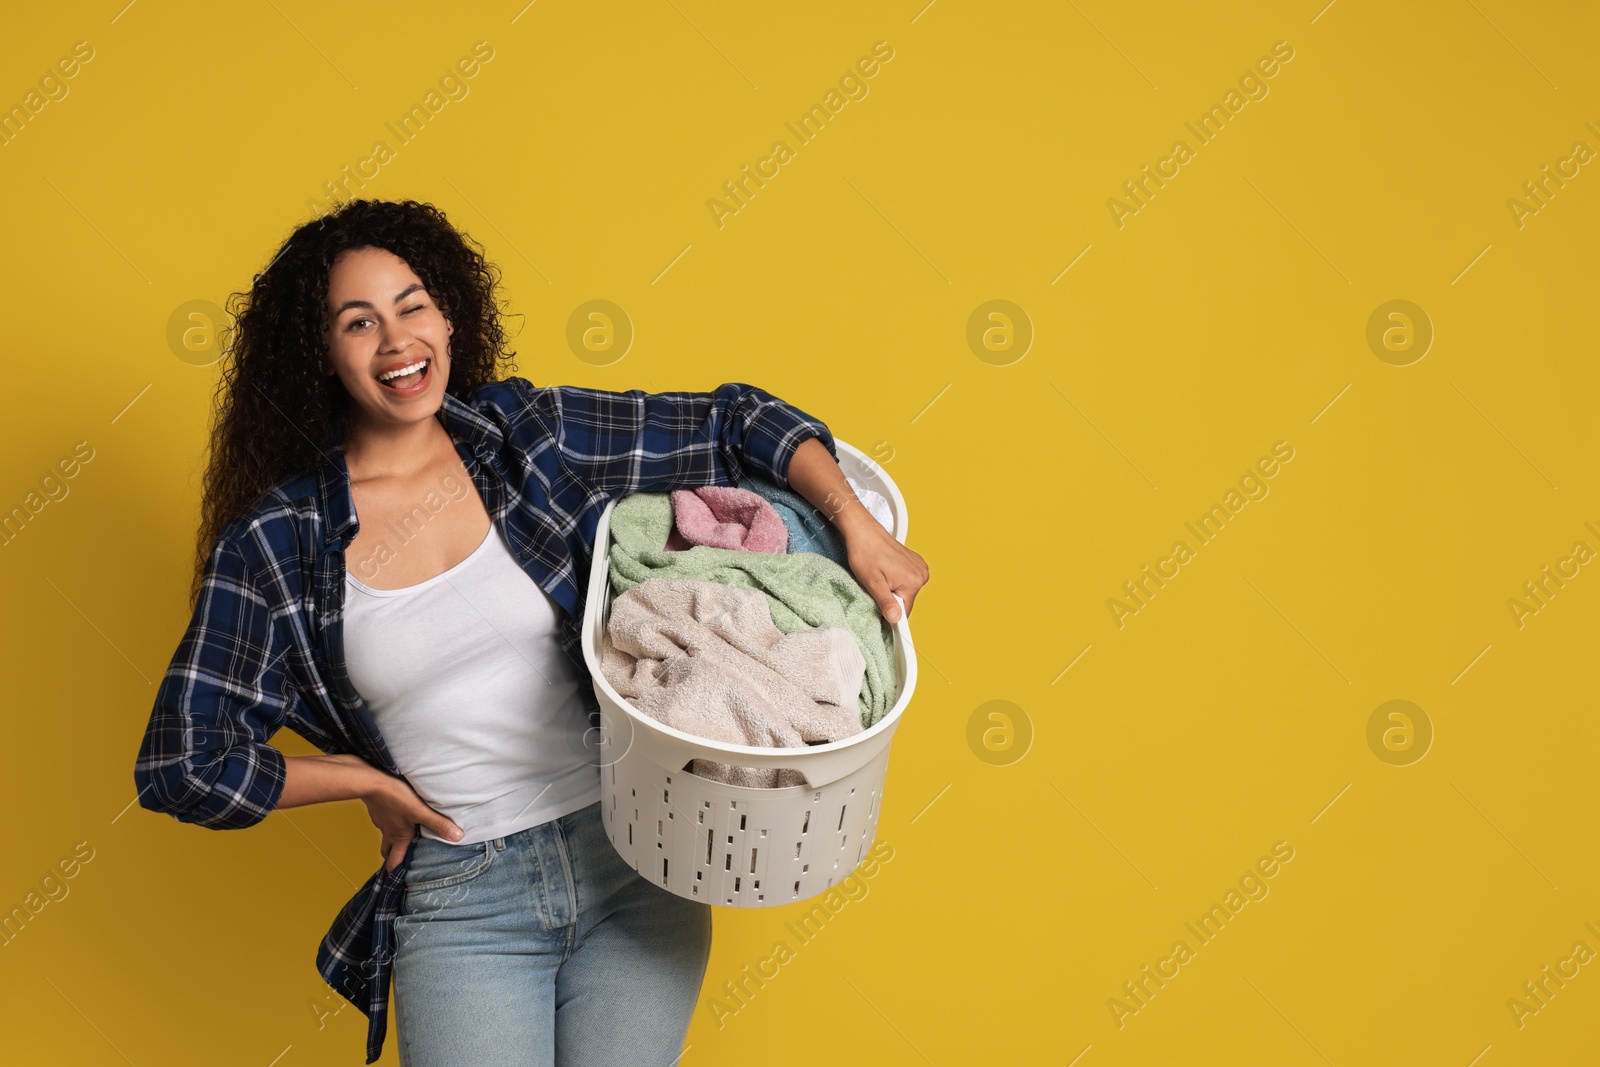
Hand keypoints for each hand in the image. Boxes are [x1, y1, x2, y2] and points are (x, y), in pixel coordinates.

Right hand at [360, 774, 464, 871]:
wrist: (371, 781)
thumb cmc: (396, 797)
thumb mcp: (420, 811)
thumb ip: (438, 824)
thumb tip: (457, 837)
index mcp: (399, 837)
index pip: (394, 862)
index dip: (396, 873)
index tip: (400, 881)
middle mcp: (388, 832)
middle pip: (388, 851)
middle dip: (394, 857)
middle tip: (402, 860)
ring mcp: (381, 820)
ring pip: (386, 835)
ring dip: (393, 838)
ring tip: (405, 835)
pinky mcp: (377, 809)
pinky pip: (384, 820)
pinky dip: (390, 821)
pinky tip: (398, 812)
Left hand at [840, 508, 927, 624]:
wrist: (864, 532)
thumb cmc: (865, 553)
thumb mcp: (872, 582)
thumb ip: (886, 602)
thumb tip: (895, 618)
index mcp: (913, 581)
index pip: (905, 612)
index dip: (890, 612)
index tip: (879, 608)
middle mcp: (921, 574)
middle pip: (905, 601)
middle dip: (890, 598)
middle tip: (877, 584)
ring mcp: (919, 567)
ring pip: (906, 592)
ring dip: (893, 588)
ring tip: (881, 575)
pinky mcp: (915, 563)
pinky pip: (907, 581)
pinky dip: (896, 580)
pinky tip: (886, 570)